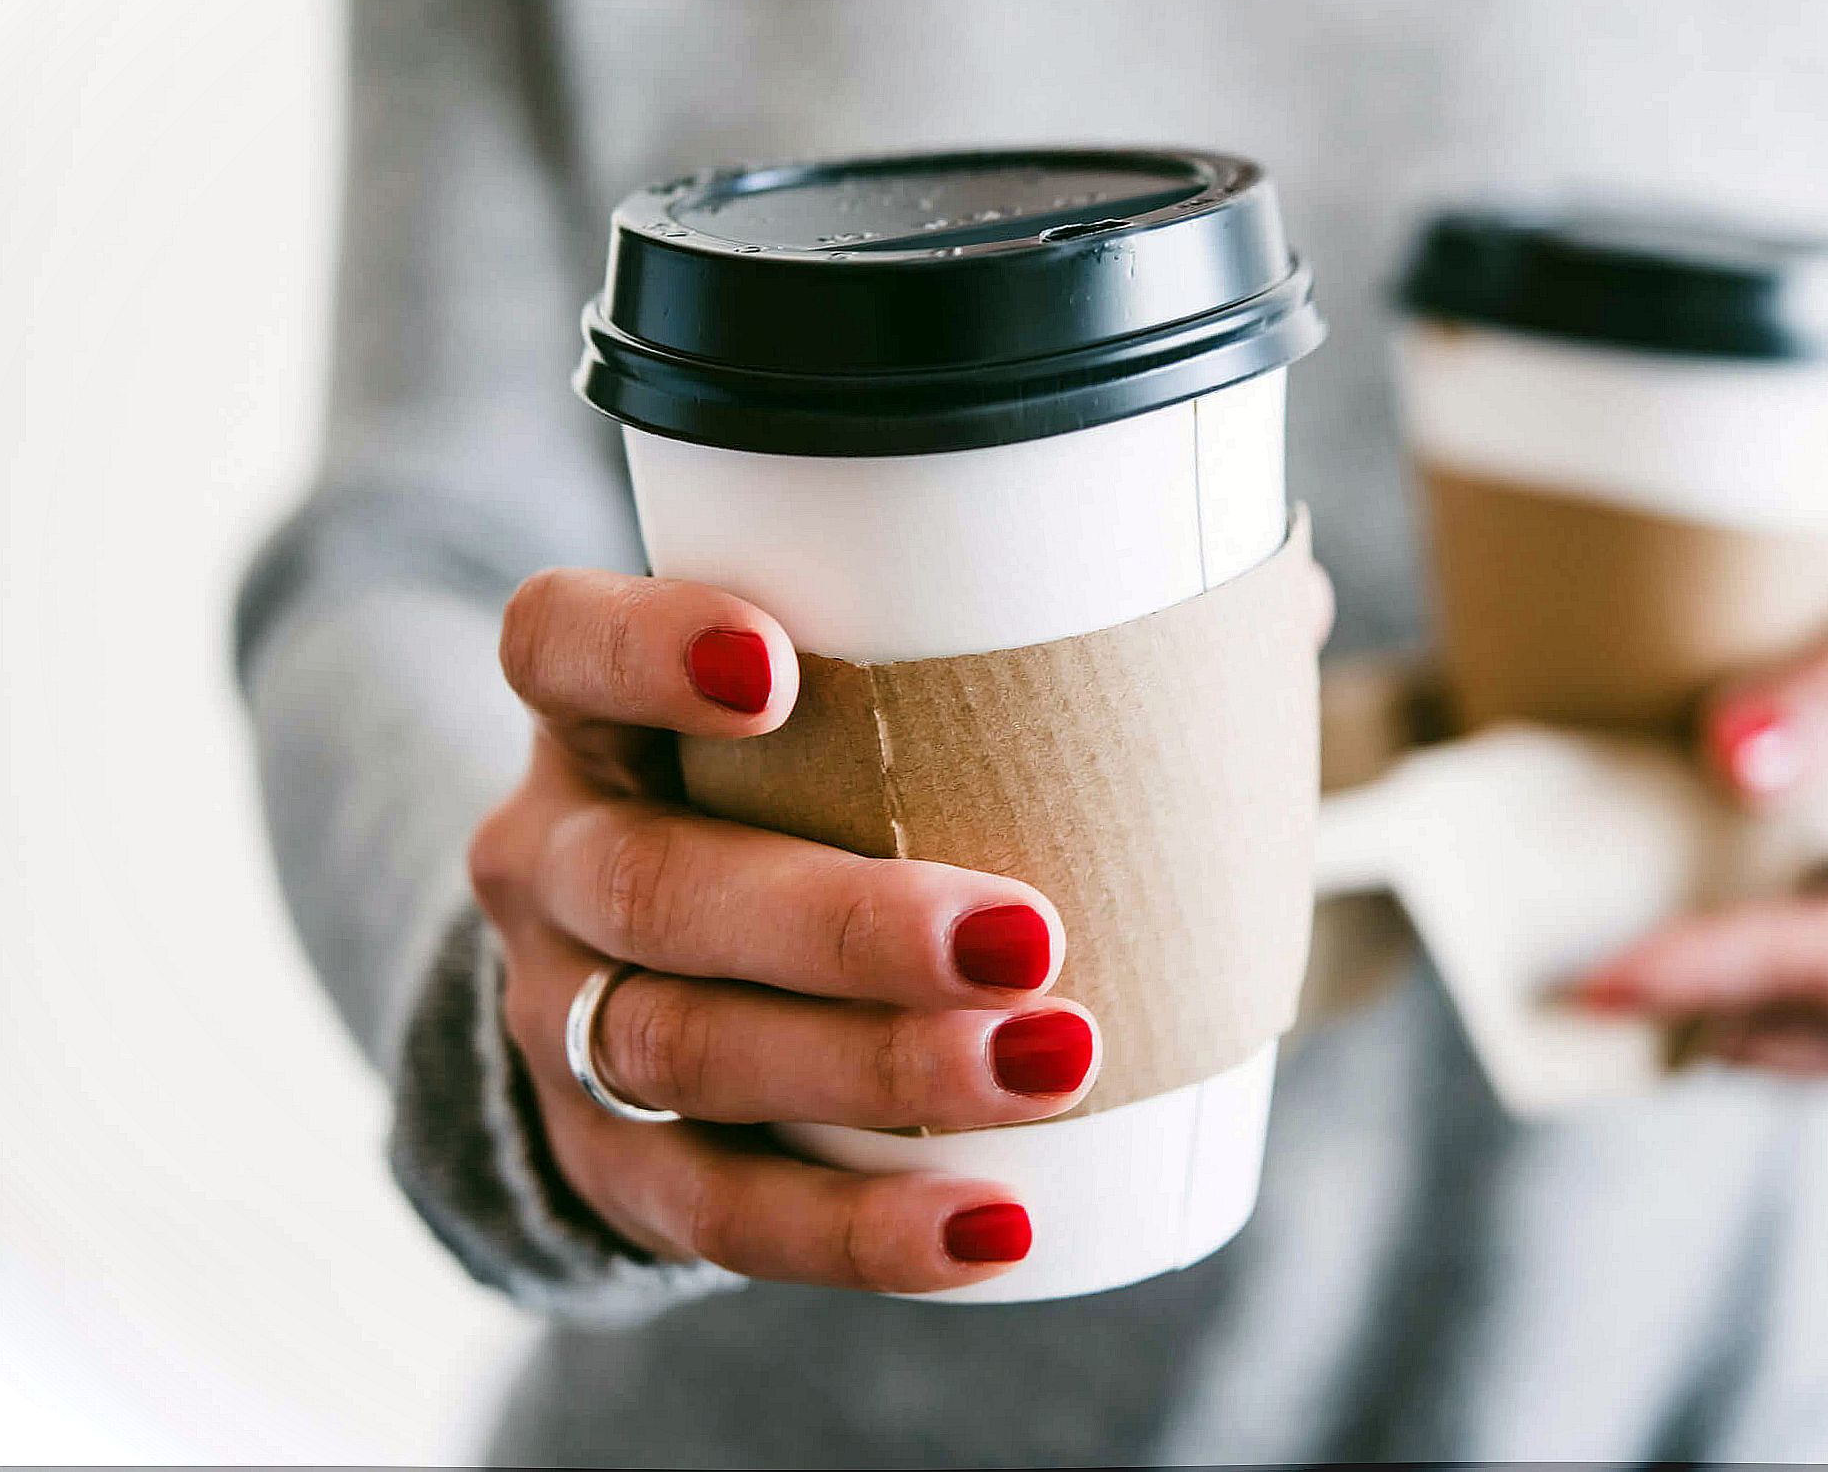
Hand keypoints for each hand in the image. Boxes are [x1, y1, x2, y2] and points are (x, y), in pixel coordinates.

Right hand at [469, 569, 1103, 1292]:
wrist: (655, 977)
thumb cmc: (809, 798)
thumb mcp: (845, 710)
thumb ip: (1021, 649)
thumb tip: (1278, 601)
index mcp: (597, 718)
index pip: (558, 645)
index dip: (642, 648)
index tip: (779, 663)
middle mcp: (550, 861)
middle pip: (651, 885)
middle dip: (842, 922)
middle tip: (1026, 937)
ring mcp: (556, 1020)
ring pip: (682, 1051)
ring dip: (875, 1070)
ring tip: (1056, 1066)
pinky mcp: (605, 1162)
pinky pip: (716, 1210)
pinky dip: (858, 1227)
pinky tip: (992, 1226)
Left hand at [1565, 563, 1827, 1083]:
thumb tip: (1735, 756)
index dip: (1714, 973)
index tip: (1595, 979)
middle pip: (1791, 1021)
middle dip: (1669, 992)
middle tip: (1534, 958)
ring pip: (1774, 1048)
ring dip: (1679, 1004)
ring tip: (1574, 940)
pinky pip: (1781, 1049)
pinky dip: (1711, 1005)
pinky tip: (1646, 951)